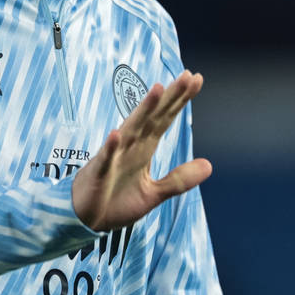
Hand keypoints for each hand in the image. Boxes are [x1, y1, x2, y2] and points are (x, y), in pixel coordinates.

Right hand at [71, 70, 211, 232]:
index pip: (165, 118)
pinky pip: (105, 159)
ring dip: (143, 110)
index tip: (196, 79)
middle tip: (187, 76)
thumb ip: (179, 179)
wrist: (85, 218)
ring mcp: (114, 157)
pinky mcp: (99, 173)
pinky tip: (116, 134)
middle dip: (169, 97)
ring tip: (157, 91)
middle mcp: (131, 146)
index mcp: (144, 148)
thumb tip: (209, 165)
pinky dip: (110, 147)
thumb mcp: (154, 193)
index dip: (180, 100)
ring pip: (131, 129)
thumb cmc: (116, 200)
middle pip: (153, 117)